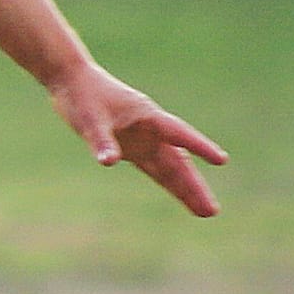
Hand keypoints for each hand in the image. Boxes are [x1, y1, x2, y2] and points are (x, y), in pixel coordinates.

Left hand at [48, 60, 227, 217]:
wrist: (72, 80)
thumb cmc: (82, 95)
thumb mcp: (89, 118)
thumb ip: (101, 140)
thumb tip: (109, 162)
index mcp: (147, 116)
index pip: (179, 133)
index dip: (199, 146)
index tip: (221, 160)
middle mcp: (151, 129)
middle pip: (178, 161)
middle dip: (194, 185)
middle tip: (212, 211)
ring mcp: (143, 139)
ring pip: (170, 168)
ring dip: (185, 189)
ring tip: (205, 212)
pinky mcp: (132, 147)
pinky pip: (155, 169)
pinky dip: (168, 183)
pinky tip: (182, 197)